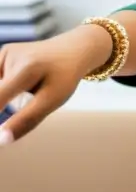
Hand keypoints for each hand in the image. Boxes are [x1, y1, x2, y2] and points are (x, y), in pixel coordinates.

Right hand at [0, 26, 112, 143]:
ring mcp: (5, 52)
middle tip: (36, 96)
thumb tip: (1, 141)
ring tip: (32, 86)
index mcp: (27, 69)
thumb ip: (27, 120)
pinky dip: (5, 87)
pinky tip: (24, 81)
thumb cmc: (64, 78)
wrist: (73, 50)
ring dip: (4, 96)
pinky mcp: (3, 52)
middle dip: (3, 104)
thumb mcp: (52, 100)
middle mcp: (11, 55)